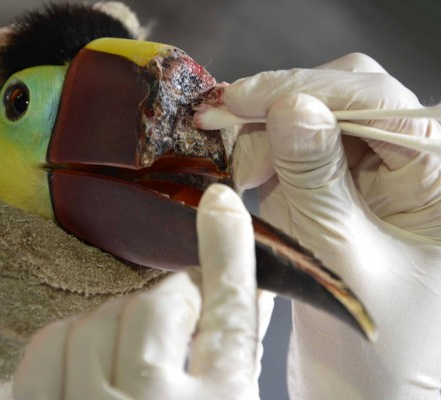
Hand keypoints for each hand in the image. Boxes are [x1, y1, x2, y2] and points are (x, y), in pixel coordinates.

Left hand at [12, 184, 273, 399]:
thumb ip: (238, 351)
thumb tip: (248, 290)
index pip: (231, 316)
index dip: (228, 253)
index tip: (222, 202)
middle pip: (156, 307)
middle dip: (169, 305)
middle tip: (177, 327)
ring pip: (99, 318)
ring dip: (121, 323)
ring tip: (136, 355)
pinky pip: (49, 345)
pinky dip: (70, 339)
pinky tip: (90, 360)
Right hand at [196, 53, 440, 398]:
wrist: (371, 396)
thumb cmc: (383, 345)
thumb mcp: (345, 255)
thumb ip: (318, 177)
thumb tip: (290, 106)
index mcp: (438, 175)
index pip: (376, 101)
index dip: (305, 87)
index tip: (240, 98)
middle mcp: (407, 165)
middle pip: (342, 99)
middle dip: (278, 107)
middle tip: (223, 130)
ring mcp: (366, 177)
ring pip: (310, 121)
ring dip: (264, 134)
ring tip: (232, 170)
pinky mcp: (333, 193)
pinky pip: (293, 154)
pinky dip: (261, 155)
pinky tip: (240, 173)